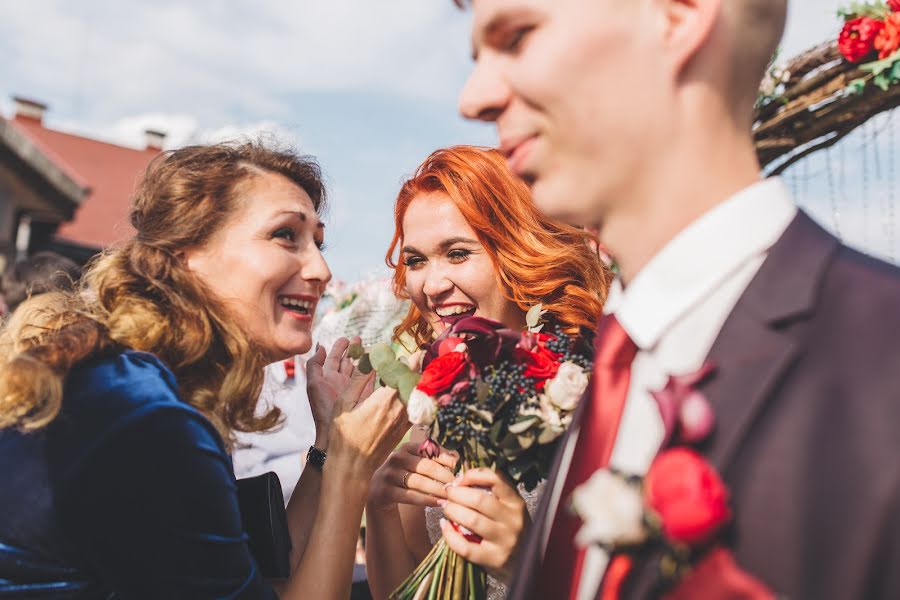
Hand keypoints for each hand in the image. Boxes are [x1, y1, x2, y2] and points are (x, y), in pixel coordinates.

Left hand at [306, 337, 373, 445]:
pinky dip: (375, 371)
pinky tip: (380, 362)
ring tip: (372, 347)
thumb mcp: (314, 384)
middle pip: (349, 362)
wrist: (335, 433)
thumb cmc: (322, 409)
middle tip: (360, 338)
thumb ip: (315, 364)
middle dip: (355, 350)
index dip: (340, 348)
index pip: (334, 359)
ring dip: (366, 358)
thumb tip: (320, 345)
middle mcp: (341, 382)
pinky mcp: (365, 396)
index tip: (347, 338)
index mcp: (328, 378)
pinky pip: (371, 380)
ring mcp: (354, 389)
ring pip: (360, 369)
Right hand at [327, 370, 409, 481]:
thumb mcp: (344, 405)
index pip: (405, 375)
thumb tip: (368, 360)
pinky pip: (416, 409)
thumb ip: (358, 381)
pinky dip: (417, 398)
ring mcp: (403, 422)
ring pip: (417, 396)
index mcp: (383, 400)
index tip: (419, 351)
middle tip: (415, 359)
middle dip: (416, 370)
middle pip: (415, 384)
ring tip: (414, 373)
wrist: (352, 468)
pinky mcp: (403, 431)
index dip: (414, 361)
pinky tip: (412, 394)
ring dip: (417, 383)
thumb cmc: (343, 437)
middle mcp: (398, 410)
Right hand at [368, 441, 457, 511]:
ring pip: (419, 482)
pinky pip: (410, 496)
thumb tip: (456, 458)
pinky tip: (438, 503)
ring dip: (437, 489)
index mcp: (406, 447)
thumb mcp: (415, 463)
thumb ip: (433, 459)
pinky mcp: (385, 491)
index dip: (445, 459)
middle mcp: (396, 458)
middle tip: (457, 485)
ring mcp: (389, 474)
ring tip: (451, 495)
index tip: (458, 468)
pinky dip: (426, 500)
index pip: (430, 451)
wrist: (379, 491)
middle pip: (426, 466)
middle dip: (444, 476)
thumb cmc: (405, 475)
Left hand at [439, 468, 529, 582]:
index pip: (495, 479)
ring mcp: (504, 541)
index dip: (472, 475)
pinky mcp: (494, 559)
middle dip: (456, 493)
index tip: (459, 479)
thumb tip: (460, 480)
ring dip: (452, 510)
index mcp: (516, 503)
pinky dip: (450, 535)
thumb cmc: (510, 531)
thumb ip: (493, 494)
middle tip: (447, 493)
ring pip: (471, 520)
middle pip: (478, 499)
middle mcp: (513, 521)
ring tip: (445, 507)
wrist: (524, 564)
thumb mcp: (509, 509)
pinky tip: (445, 526)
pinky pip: (465, 546)